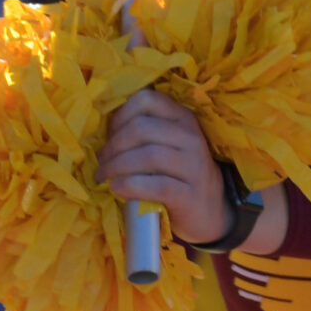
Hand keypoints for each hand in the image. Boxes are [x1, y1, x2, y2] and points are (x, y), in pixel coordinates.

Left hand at [99, 88, 229, 245]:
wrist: (208, 210)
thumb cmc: (177, 174)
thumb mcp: (168, 144)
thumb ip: (145, 130)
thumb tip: (104, 124)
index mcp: (183, 119)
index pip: (147, 99)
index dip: (120, 115)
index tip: (109, 134)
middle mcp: (192, 137)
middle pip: (141, 128)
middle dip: (113, 145)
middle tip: (102, 161)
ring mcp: (194, 166)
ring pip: (147, 155)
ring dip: (115, 166)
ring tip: (103, 176)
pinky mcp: (190, 195)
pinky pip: (155, 185)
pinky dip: (129, 185)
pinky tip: (117, 188)